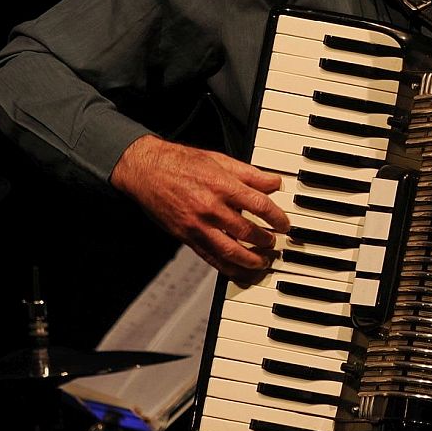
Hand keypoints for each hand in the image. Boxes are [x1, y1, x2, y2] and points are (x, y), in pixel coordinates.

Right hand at [111, 135, 288, 281]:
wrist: (147, 171)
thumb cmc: (181, 162)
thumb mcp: (219, 159)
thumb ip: (249, 174)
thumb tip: (274, 182)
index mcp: (222, 185)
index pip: (259, 205)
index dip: (277, 217)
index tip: (284, 224)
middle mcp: (211, 207)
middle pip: (248, 232)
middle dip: (266, 241)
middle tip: (275, 244)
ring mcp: (198, 225)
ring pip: (230, 251)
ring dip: (250, 260)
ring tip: (262, 262)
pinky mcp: (187, 237)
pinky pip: (210, 258)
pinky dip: (227, 268)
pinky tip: (239, 271)